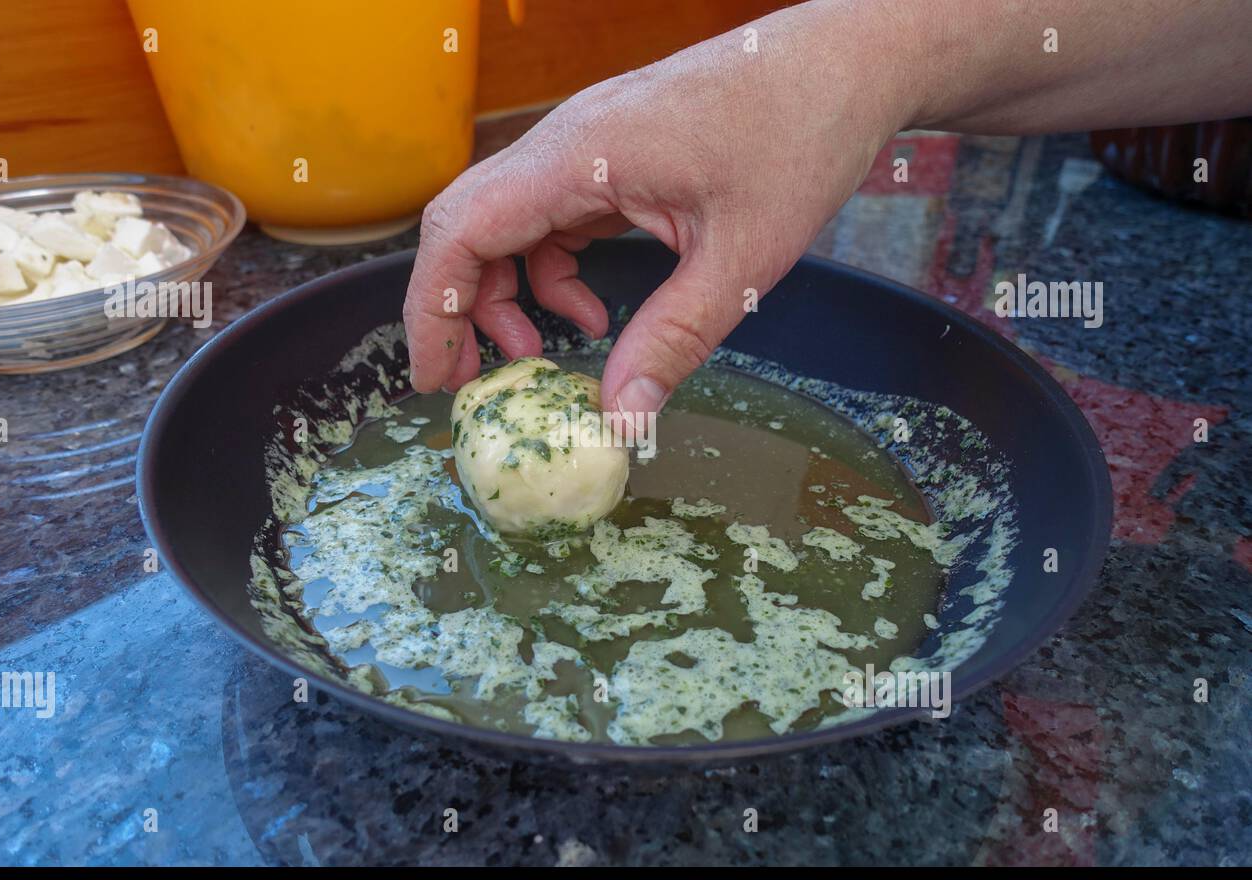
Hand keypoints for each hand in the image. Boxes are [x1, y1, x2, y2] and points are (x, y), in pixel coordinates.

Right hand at [402, 2, 915, 415]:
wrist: (847, 61)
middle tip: (473, 383)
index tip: (436, 378)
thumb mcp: (742, 259)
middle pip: (466, 225)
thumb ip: (675, 339)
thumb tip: (621, 417)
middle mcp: (565, 142)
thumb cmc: (800, 136)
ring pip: (506, 223)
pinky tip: (593, 313)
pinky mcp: (610, 154)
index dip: (433, 309)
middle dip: (458, 308)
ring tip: (541, 355)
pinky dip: (552, 272)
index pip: (461, 229)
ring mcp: (585, 144)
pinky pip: (551, 218)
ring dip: (507, 294)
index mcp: (579, 156)